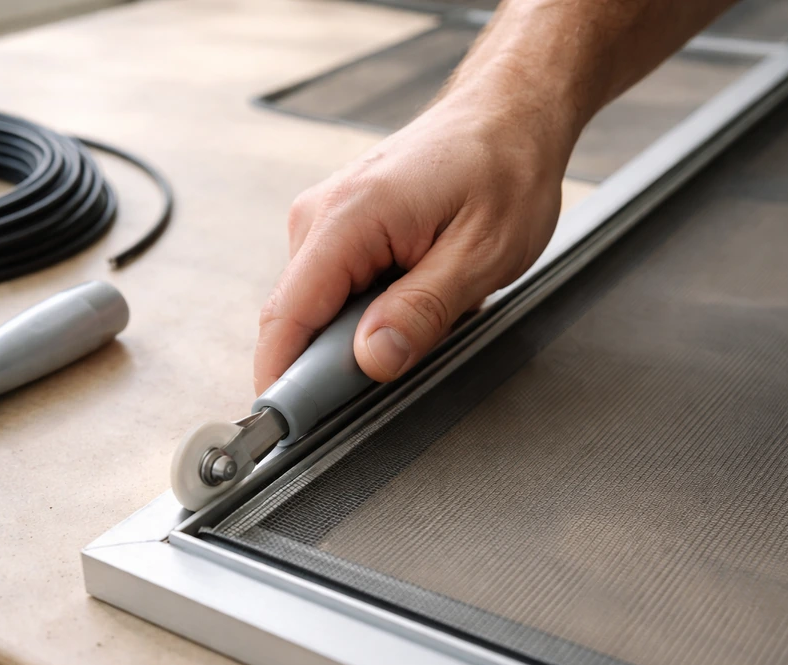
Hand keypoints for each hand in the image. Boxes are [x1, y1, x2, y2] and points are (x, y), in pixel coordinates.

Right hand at [254, 80, 574, 393]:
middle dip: (333, 363)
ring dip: (358, 333)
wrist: (507, 113)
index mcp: (348, 218)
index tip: (287, 429)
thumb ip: (422, 310)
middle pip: (297, 320)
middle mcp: (319, 216)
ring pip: (316, 310)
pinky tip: (410, 295)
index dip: (280, 379)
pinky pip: (332, 291)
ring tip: (424, 313)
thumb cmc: (503, 166)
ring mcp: (323, 221)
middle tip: (398, 369)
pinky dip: (364, 311)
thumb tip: (371, 359)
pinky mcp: (336, 229)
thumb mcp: (482, 253)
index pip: (287, 316)